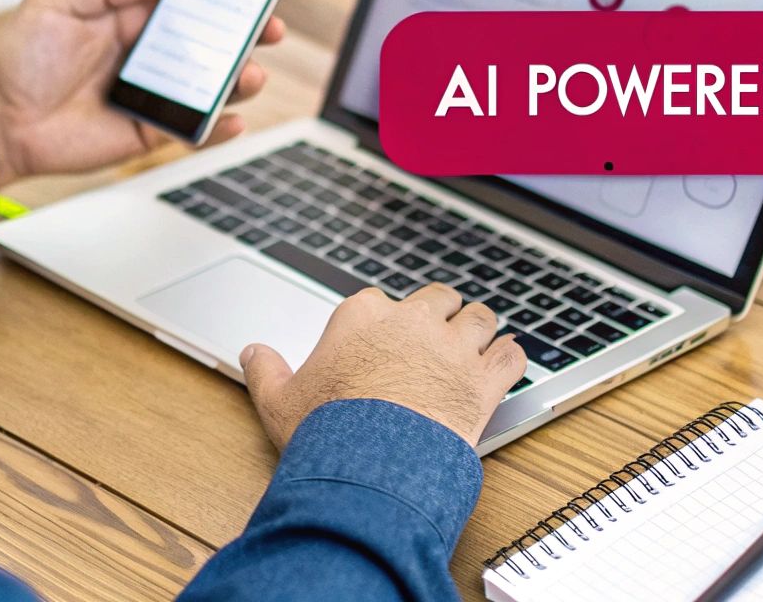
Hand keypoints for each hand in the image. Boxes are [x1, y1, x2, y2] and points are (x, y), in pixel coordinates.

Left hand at [0, 0, 284, 186]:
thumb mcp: (54, 1)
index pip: (183, 4)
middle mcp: (143, 55)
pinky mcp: (147, 133)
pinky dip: (218, 129)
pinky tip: (233, 120)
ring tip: (251, 74)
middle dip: (243, 36)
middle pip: (206, 44)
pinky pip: (192, 130)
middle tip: (269, 29)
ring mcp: (149, 94)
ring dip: (237, 80)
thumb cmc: (17, 60)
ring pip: (208, 87)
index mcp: (126, 19)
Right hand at [239, 284, 527, 448]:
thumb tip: (251, 353)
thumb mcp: (280, 400)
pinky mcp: (483, 379)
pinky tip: (506, 364)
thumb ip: (266, 371)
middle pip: (439, 298)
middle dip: (441, 314)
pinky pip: (511, 355)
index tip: (387, 338)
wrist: (370, 463)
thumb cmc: (327, 430)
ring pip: (480, 319)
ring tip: (477, 344)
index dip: (388, 320)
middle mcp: (411, 322)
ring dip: (480, 330)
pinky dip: (510, 358)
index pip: (381, 301)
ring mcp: (452, 347)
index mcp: (363, 316)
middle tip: (438, 335)